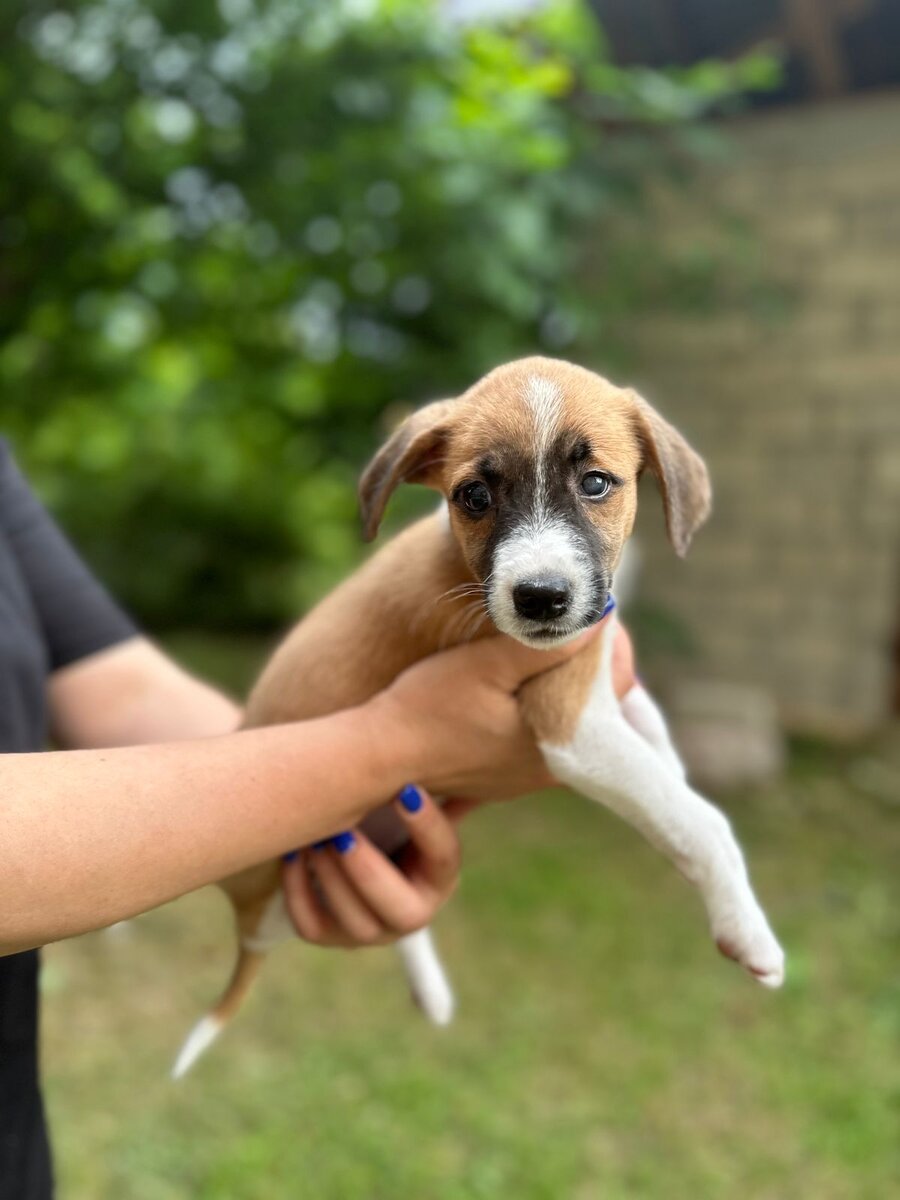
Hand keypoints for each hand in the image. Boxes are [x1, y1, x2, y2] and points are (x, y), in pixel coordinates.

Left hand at [282, 785, 473, 946]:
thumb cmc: (388, 814)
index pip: (444, 857)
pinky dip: (298, 891)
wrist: (355, 848)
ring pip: (357, 924)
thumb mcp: (413, 802)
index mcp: (440, 877)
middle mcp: (413, 912)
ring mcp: (371, 931)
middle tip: (344, 832)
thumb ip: (439, 782)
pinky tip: (293, 854)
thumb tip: (466, 749)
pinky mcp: (330, 935)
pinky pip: (313, 926)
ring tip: (315, 838)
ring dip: (332, 880)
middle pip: (405, 913)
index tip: (404, 788)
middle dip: (370, 872)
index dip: (427, 824)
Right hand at [369, 615, 633, 800]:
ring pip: (568, 721)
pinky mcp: (505, 775)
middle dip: (588, 666)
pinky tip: (518, 682)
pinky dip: (538, 707)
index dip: (609, 649)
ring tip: (548, 646)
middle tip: (573, 623)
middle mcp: (552, 770)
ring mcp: (527, 777)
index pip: (616, 692)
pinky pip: (540, 736)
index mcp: (560, 746)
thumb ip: (545, 645)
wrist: (377, 754)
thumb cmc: (428, 706)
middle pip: (597, 708)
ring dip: (563, 686)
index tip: (592, 615)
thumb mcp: (488, 665)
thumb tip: (599, 618)